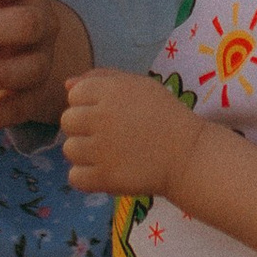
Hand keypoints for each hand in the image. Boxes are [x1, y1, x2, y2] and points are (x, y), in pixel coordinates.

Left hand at [59, 66, 194, 198]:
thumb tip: (67, 85)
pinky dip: (87, 178)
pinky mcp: (105, 177)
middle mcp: (102, 117)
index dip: (88, 104)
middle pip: (67, 121)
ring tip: (109, 154)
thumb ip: (102, 78)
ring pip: (69, 150)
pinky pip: (74, 177)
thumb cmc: (166, 116)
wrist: (189, 155)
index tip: (107, 113)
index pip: (74, 94)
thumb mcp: (139, 85)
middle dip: (83, 128)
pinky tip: (105, 172)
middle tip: (107, 135)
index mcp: (111, 91)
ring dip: (85, 154)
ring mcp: (101, 149)